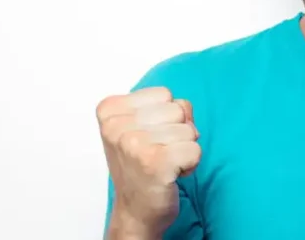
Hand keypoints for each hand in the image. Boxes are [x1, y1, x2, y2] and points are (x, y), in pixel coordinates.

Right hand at [97, 87, 201, 237]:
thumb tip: (185, 111)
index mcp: (109, 110)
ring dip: (184, 149)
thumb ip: (163, 106)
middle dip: (178, 131)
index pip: (164, 94)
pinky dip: (191, 163)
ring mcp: (134, 144)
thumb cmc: (140, 165)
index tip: (150, 137)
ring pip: (189, 130)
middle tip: (159, 152)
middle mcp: (116, 126)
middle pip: (178, 109)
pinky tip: (172, 174)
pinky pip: (195, 149)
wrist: (135, 210)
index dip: (166, 117)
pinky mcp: (155, 162)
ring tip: (164, 164)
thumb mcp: (140, 125)